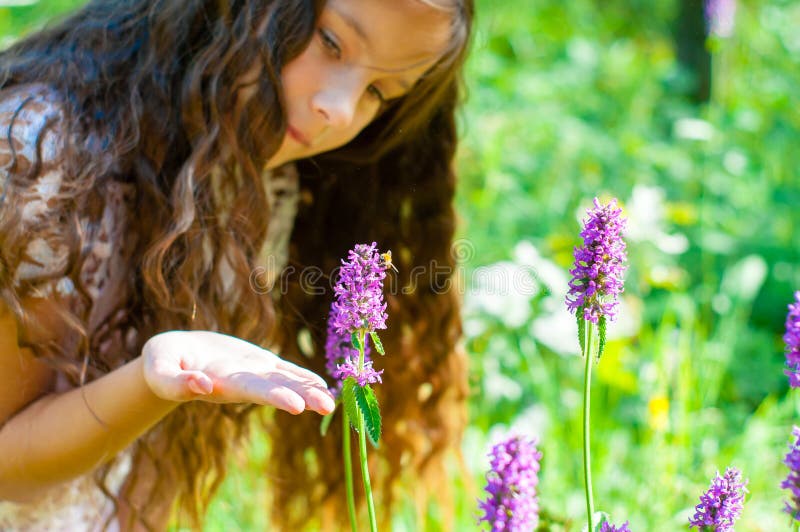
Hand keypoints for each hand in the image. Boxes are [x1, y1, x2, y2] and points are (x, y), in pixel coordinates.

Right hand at [142, 330, 334, 414]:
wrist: (173, 356)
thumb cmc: (161, 363)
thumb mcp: (159, 369)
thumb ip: (175, 382)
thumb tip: (200, 384)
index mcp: (221, 385)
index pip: (252, 391)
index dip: (274, 396)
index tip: (297, 406)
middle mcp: (242, 383)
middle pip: (277, 390)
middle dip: (303, 397)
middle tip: (328, 407)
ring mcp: (252, 374)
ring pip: (286, 382)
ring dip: (310, 391)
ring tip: (333, 402)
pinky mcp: (257, 363)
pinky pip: (284, 370)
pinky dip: (303, 376)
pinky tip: (323, 384)